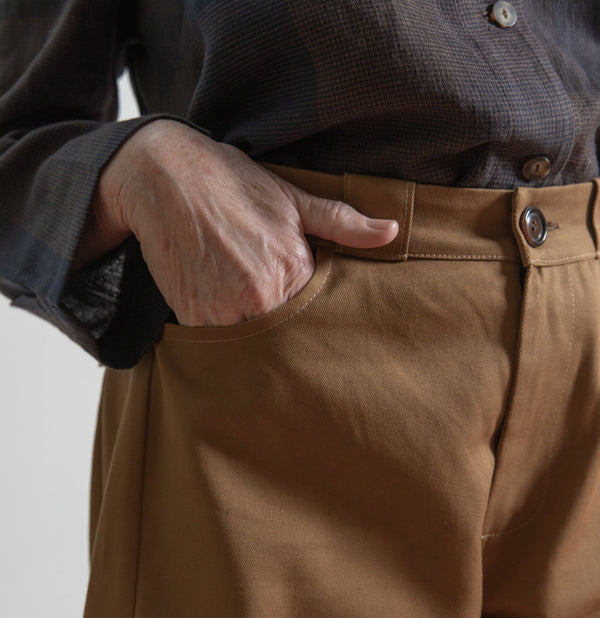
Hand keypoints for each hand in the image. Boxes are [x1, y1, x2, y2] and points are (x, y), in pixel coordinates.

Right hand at [76, 120, 397, 325]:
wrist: (161, 176)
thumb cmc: (231, 182)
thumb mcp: (292, 198)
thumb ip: (342, 223)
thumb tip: (391, 231)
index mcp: (291, 270)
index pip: (317, 314)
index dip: (316, 315)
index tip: (314, 313)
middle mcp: (259, 297)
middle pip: (286, 335)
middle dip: (288, 332)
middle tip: (276, 309)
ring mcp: (223, 310)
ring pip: (252, 343)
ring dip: (256, 336)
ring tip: (250, 310)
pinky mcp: (192, 317)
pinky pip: (218, 341)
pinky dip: (225, 333)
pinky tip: (226, 310)